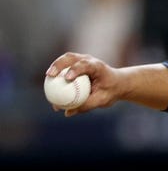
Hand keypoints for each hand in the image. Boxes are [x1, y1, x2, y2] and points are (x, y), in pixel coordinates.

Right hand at [45, 52, 167, 114]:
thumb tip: (68, 113)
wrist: (117, 83)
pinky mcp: (77, 63)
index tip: (67, 79)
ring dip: (55, 65)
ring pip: (66, 58)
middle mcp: (89, 60)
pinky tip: (50, 81)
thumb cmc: (111, 91)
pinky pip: (65, 65)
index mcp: (98, 67)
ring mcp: (82, 59)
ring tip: (48, 76)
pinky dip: (57, 71)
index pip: (85, 65)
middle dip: (59, 64)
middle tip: (50, 75)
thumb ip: (87, 105)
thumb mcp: (102, 100)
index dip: (75, 70)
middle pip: (71, 58)